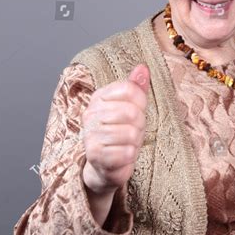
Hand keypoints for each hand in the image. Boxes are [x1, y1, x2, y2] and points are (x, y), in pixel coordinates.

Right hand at [82, 64, 149, 194]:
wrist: (104, 166)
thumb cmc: (119, 134)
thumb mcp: (130, 108)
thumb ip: (135, 88)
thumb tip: (143, 68)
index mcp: (99, 98)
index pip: (130, 89)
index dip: (141, 103)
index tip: (137, 112)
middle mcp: (91, 115)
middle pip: (132, 112)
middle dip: (139, 125)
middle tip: (132, 132)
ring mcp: (91, 136)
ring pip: (131, 133)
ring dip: (135, 142)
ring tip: (126, 144)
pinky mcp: (96, 157)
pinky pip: (127, 152)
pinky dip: (130, 156)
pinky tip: (123, 156)